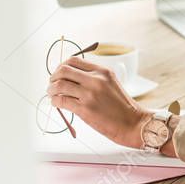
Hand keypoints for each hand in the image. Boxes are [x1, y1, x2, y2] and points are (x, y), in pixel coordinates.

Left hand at [47, 56, 168, 151]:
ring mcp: (90, 94)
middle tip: (52, 84)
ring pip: (59, 85)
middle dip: (53, 77)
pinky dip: (55, 102)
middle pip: (63, 70)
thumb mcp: (111, 83)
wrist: (133, 123)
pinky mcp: (85, 109)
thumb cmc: (122, 106)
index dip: (62, 66)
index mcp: (102, 71)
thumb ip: (94, 78)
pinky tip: (57, 104)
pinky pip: (62, 101)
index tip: (59, 74)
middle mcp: (95, 80)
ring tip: (52, 95)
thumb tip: (71, 78)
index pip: (74, 60)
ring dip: (51, 90)